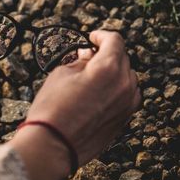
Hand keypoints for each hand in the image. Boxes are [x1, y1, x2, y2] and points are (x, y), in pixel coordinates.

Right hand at [9, 31, 140, 179]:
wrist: (52, 145)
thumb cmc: (52, 108)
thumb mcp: (61, 74)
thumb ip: (80, 61)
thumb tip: (88, 56)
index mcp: (108, 68)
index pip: (114, 40)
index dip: (101, 35)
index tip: (91, 38)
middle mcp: (124, 84)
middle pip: (122, 58)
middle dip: (105, 53)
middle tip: (87, 57)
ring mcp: (127, 104)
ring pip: (127, 77)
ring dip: (112, 71)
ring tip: (91, 76)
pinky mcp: (125, 119)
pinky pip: (127, 95)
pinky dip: (116, 88)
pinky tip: (97, 93)